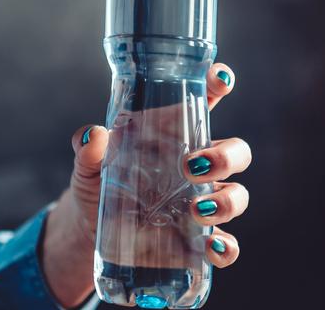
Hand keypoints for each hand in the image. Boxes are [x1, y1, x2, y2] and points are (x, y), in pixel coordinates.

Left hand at [41, 63, 250, 306]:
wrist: (89, 230)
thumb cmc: (96, 182)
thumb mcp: (87, 164)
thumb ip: (87, 149)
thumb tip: (93, 135)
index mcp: (173, 136)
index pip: (204, 103)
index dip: (218, 85)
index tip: (222, 78)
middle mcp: (195, 167)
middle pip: (235, 152)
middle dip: (226, 156)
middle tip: (193, 167)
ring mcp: (200, 203)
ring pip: (237, 195)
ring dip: (228, 201)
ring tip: (196, 209)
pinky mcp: (196, 240)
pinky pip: (226, 243)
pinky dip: (227, 248)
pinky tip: (214, 248)